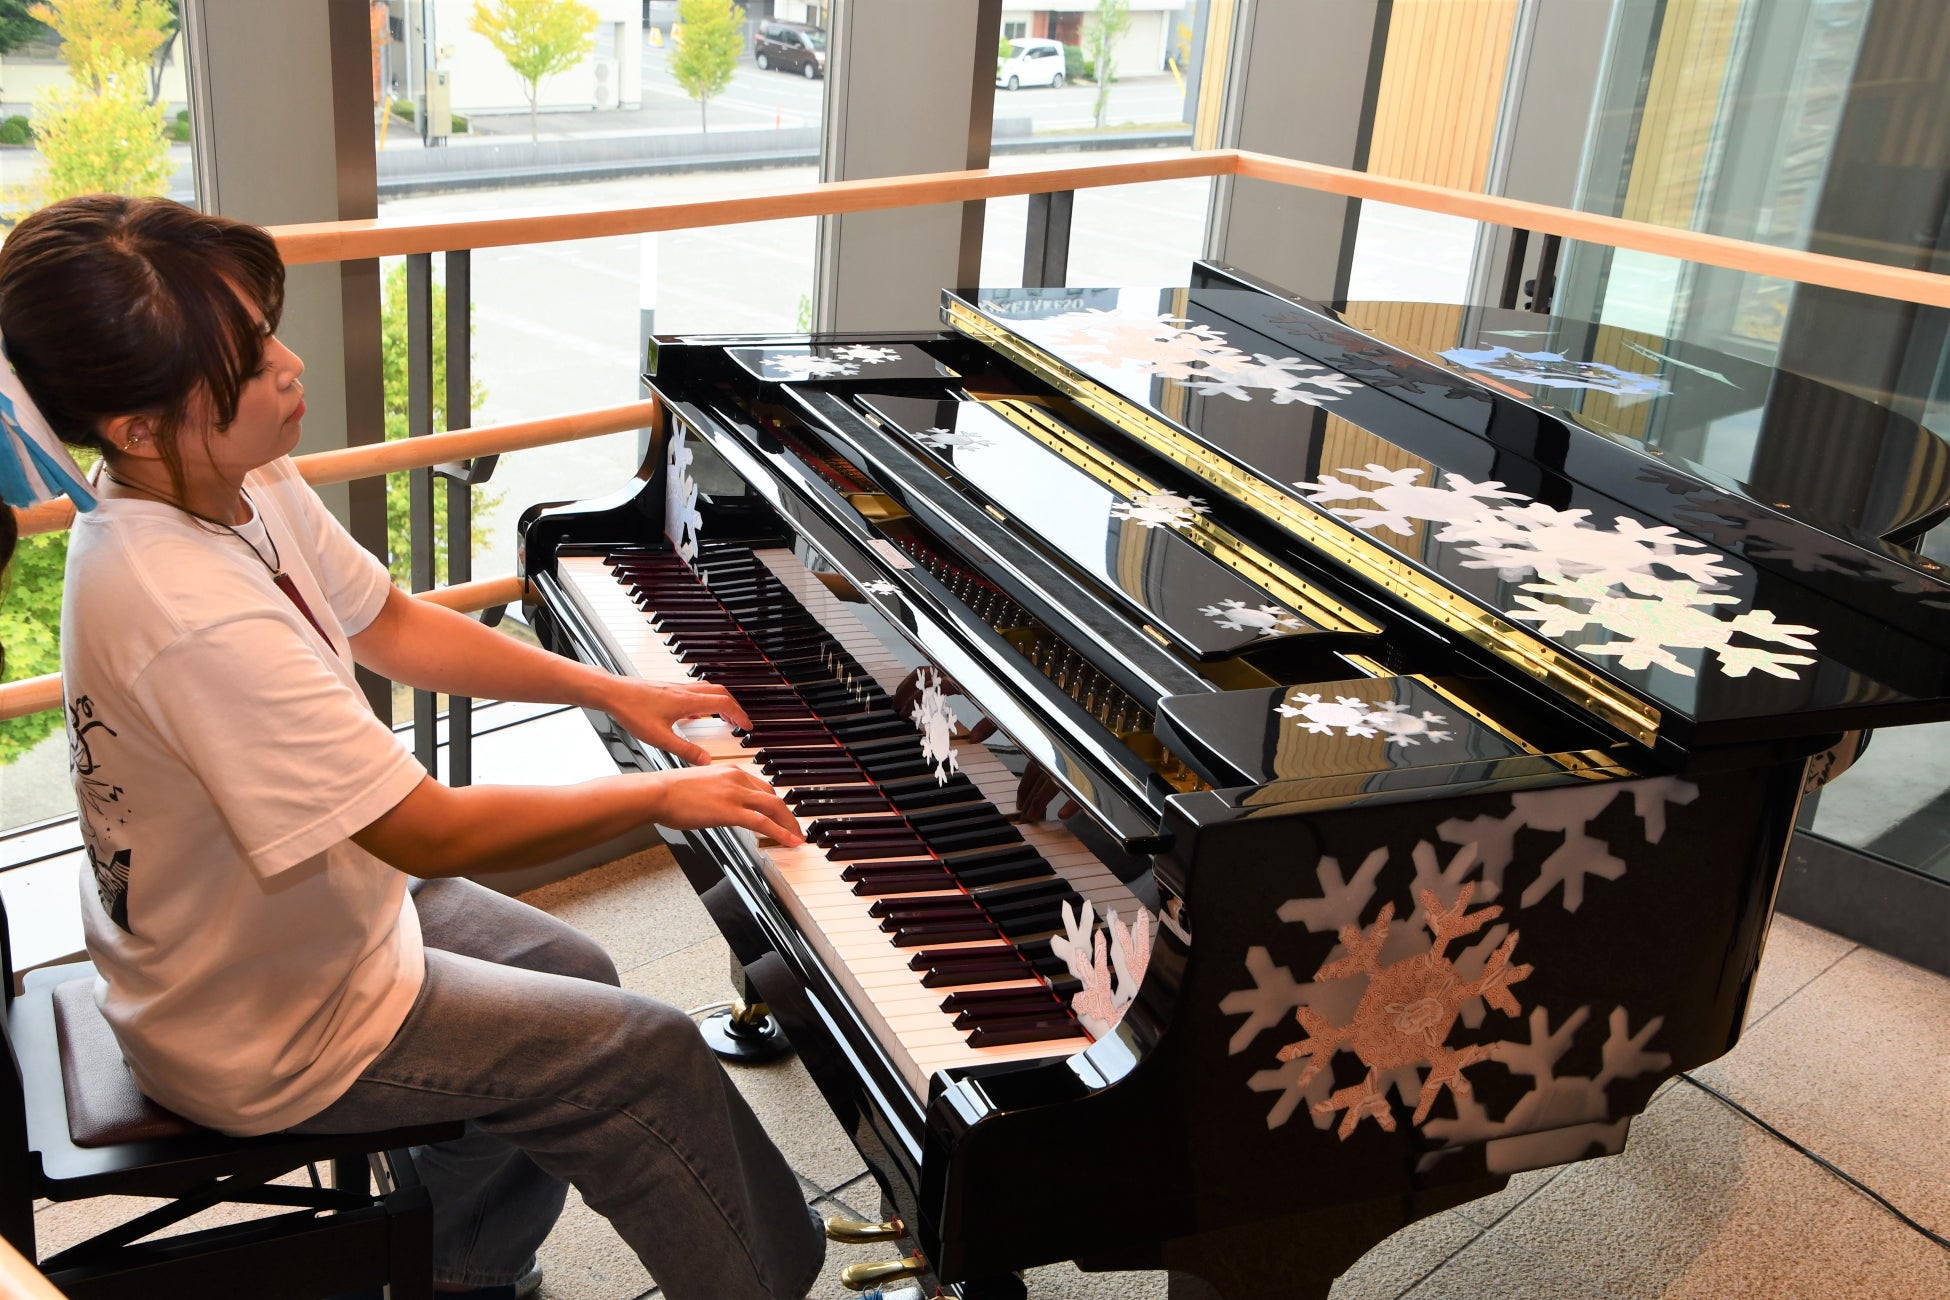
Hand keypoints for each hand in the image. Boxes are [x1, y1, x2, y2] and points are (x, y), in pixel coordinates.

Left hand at [601, 678, 750, 764]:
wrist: (612, 693)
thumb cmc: (631, 711)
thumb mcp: (660, 738)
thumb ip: (685, 750)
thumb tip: (705, 761)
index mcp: (688, 702)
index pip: (724, 705)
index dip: (739, 715)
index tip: (747, 726)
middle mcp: (685, 691)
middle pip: (721, 694)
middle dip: (734, 708)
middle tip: (739, 723)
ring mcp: (676, 688)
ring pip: (708, 691)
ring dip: (720, 703)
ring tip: (722, 718)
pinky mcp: (667, 689)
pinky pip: (694, 692)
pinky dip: (704, 702)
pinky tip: (695, 715)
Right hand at [647, 765, 803, 845]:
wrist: (657, 792)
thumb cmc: (669, 791)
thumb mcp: (699, 786)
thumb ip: (714, 793)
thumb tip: (717, 806)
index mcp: (730, 771)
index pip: (762, 786)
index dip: (774, 803)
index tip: (779, 814)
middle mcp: (737, 778)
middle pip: (773, 796)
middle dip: (787, 814)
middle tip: (794, 828)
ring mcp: (735, 794)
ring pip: (773, 808)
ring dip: (789, 824)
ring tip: (797, 838)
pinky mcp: (730, 810)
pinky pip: (763, 822)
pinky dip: (780, 832)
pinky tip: (789, 841)